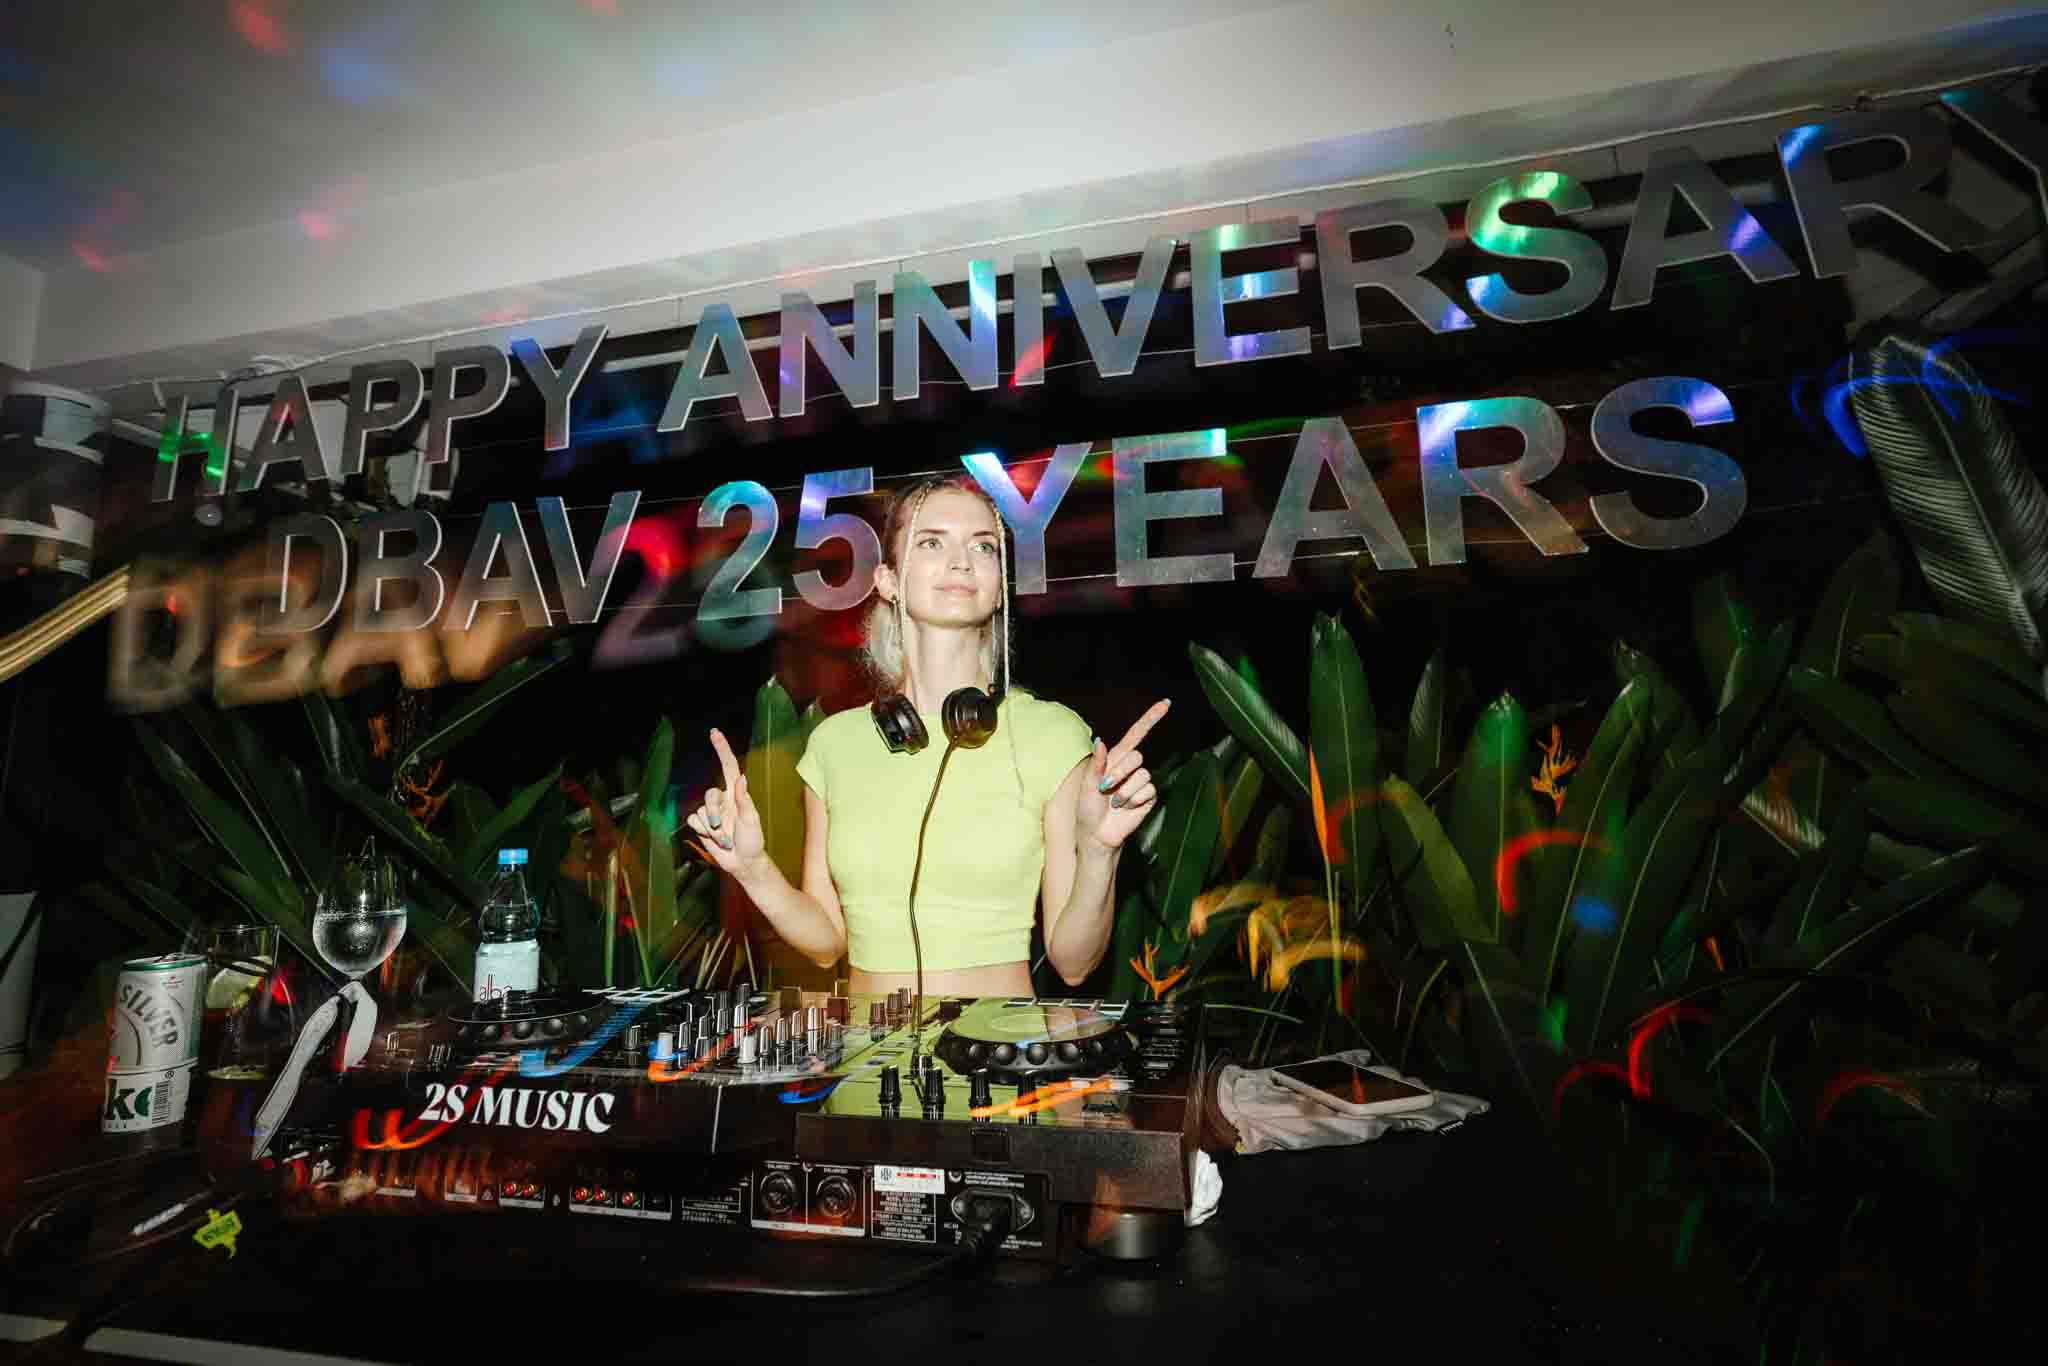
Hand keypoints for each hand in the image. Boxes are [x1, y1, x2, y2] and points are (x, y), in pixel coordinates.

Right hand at [684, 729, 766, 876]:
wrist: (742, 862)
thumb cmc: (753, 841)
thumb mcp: (751, 820)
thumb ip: (744, 800)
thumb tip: (742, 777)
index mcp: (737, 794)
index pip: (728, 767)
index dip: (721, 749)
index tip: (714, 732)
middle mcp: (723, 800)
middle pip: (709, 794)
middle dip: (715, 814)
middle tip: (726, 831)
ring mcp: (712, 812)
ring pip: (700, 810)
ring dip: (712, 828)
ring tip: (725, 839)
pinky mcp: (702, 824)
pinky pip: (693, 820)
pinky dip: (703, 831)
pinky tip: (714, 839)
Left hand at [1077, 699, 1169, 851]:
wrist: (1097, 834)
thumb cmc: (1088, 808)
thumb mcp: (1087, 784)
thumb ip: (1096, 763)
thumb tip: (1100, 740)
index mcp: (1115, 759)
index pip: (1136, 734)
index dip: (1151, 718)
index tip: (1166, 703)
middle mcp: (1130, 768)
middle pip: (1137, 756)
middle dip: (1120, 772)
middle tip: (1105, 788)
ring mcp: (1140, 782)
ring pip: (1143, 774)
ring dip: (1125, 790)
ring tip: (1114, 802)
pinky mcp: (1148, 797)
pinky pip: (1148, 790)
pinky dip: (1134, 800)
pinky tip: (1125, 808)